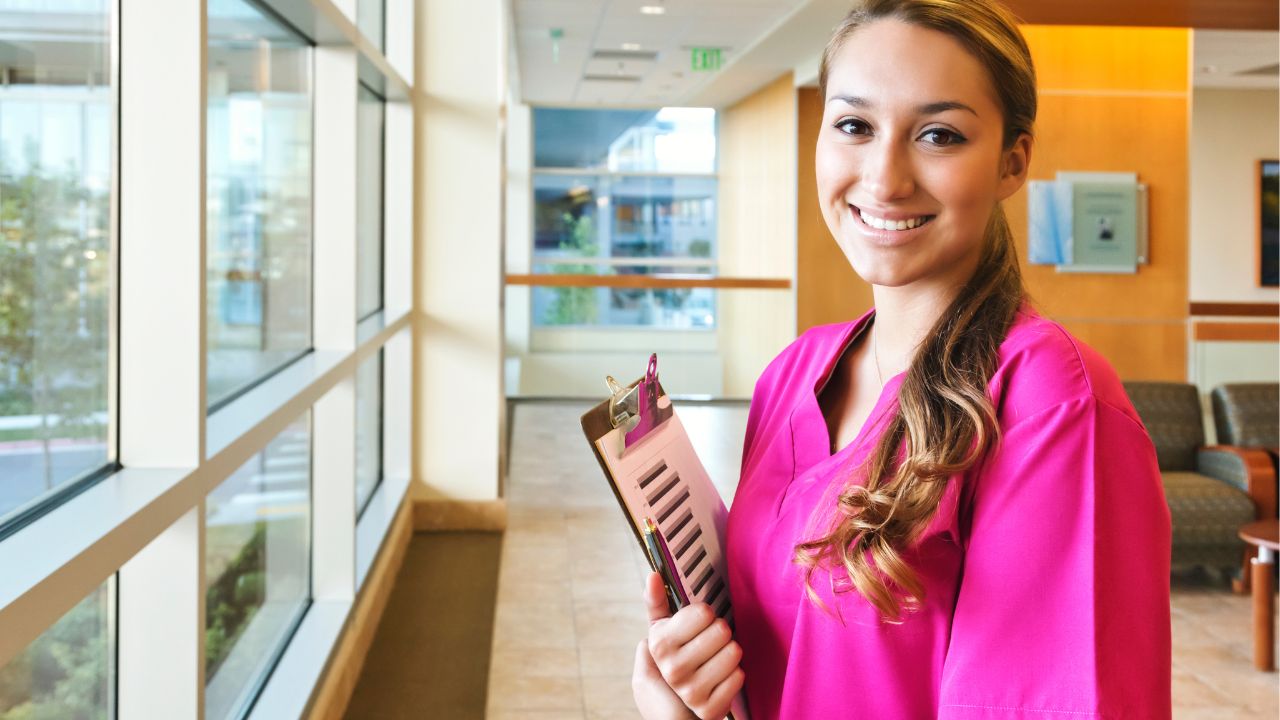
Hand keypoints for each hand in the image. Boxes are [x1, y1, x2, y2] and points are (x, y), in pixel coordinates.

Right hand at [632, 571, 744, 719]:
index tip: (697, 625)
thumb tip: (653, 575)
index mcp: (659, 644)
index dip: (705, 615)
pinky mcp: (709, 709)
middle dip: (720, 633)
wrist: (674, 702)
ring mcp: (691, 692)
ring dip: (730, 653)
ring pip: (733, 653)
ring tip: (715, 659)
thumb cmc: (674, 655)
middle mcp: (672, 669)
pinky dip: (735, 675)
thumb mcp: (661, 630)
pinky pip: (739, 677)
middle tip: (709, 643)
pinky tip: (721, 677)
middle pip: (722, 630)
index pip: (704, 612)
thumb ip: (656, 602)